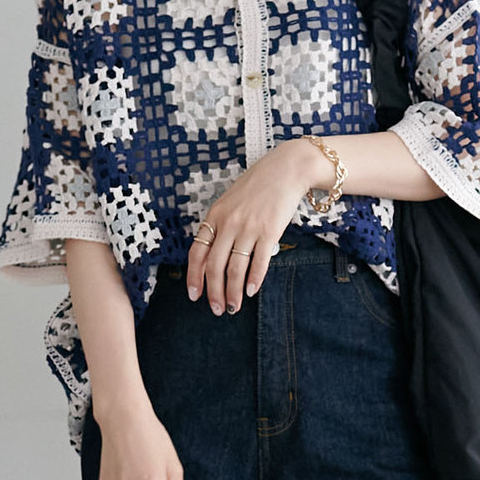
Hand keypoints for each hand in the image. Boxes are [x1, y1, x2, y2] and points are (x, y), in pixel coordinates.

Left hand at [188, 139, 322, 314]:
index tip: (194, 295)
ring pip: (235, 269)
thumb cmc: (259, 186)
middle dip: (213, 292)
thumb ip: (221, 225)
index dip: (193, 277)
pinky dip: (253, 280)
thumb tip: (214, 255)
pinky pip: (258, 262)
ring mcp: (248, 228)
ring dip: (232, 292)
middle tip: (216, 309)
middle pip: (214, 266)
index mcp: (215, 216)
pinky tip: (251, 291)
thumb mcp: (230, 202)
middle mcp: (228, 223)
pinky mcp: (269, 232)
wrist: (286, 170)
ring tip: (233, 306)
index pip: (197, 253)